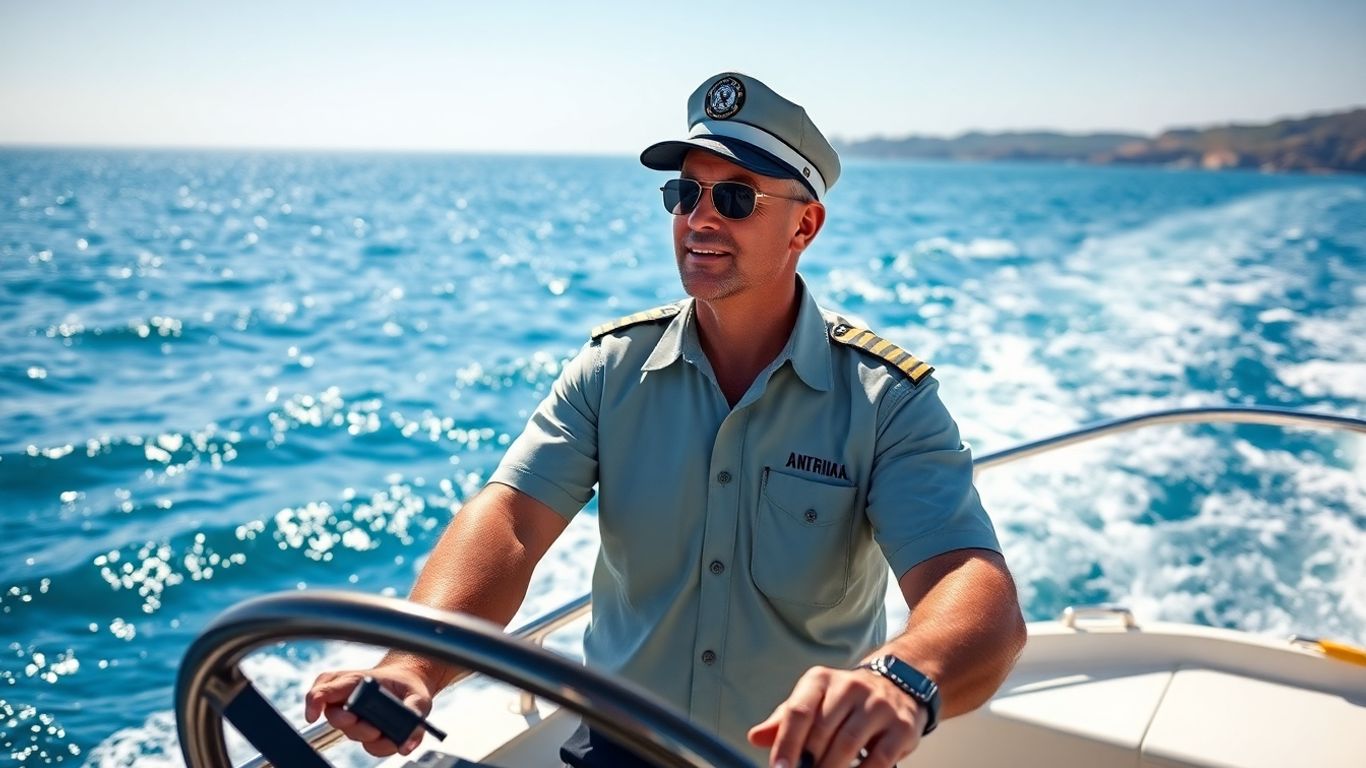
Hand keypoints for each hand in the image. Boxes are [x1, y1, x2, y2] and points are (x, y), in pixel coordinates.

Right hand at [304, 663, 435, 757]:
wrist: (411, 685)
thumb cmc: (408, 686)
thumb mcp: (417, 693)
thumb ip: (414, 712)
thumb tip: (407, 741)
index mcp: (355, 681)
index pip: (325, 689)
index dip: (314, 702)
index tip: (314, 715)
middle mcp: (348, 698)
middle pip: (336, 718)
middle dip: (356, 726)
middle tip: (374, 729)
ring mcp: (353, 715)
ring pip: (352, 733)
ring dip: (371, 738)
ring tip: (390, 731)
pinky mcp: (363, 731)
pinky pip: (367, 745)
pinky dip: (380, 745)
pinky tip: (391, 738)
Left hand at [747, 665, 927, 767]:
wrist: (897, 686)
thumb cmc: (843, 702)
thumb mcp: (812, 702)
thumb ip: (784, 721)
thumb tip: (755, 738)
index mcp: (821, 679)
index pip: (798, 711)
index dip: (786, 744)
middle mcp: (850, 687)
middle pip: (822, 732)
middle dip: (808, 762)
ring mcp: (878, 705)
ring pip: (848, 745)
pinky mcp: (901, 727)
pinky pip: (878, 759)